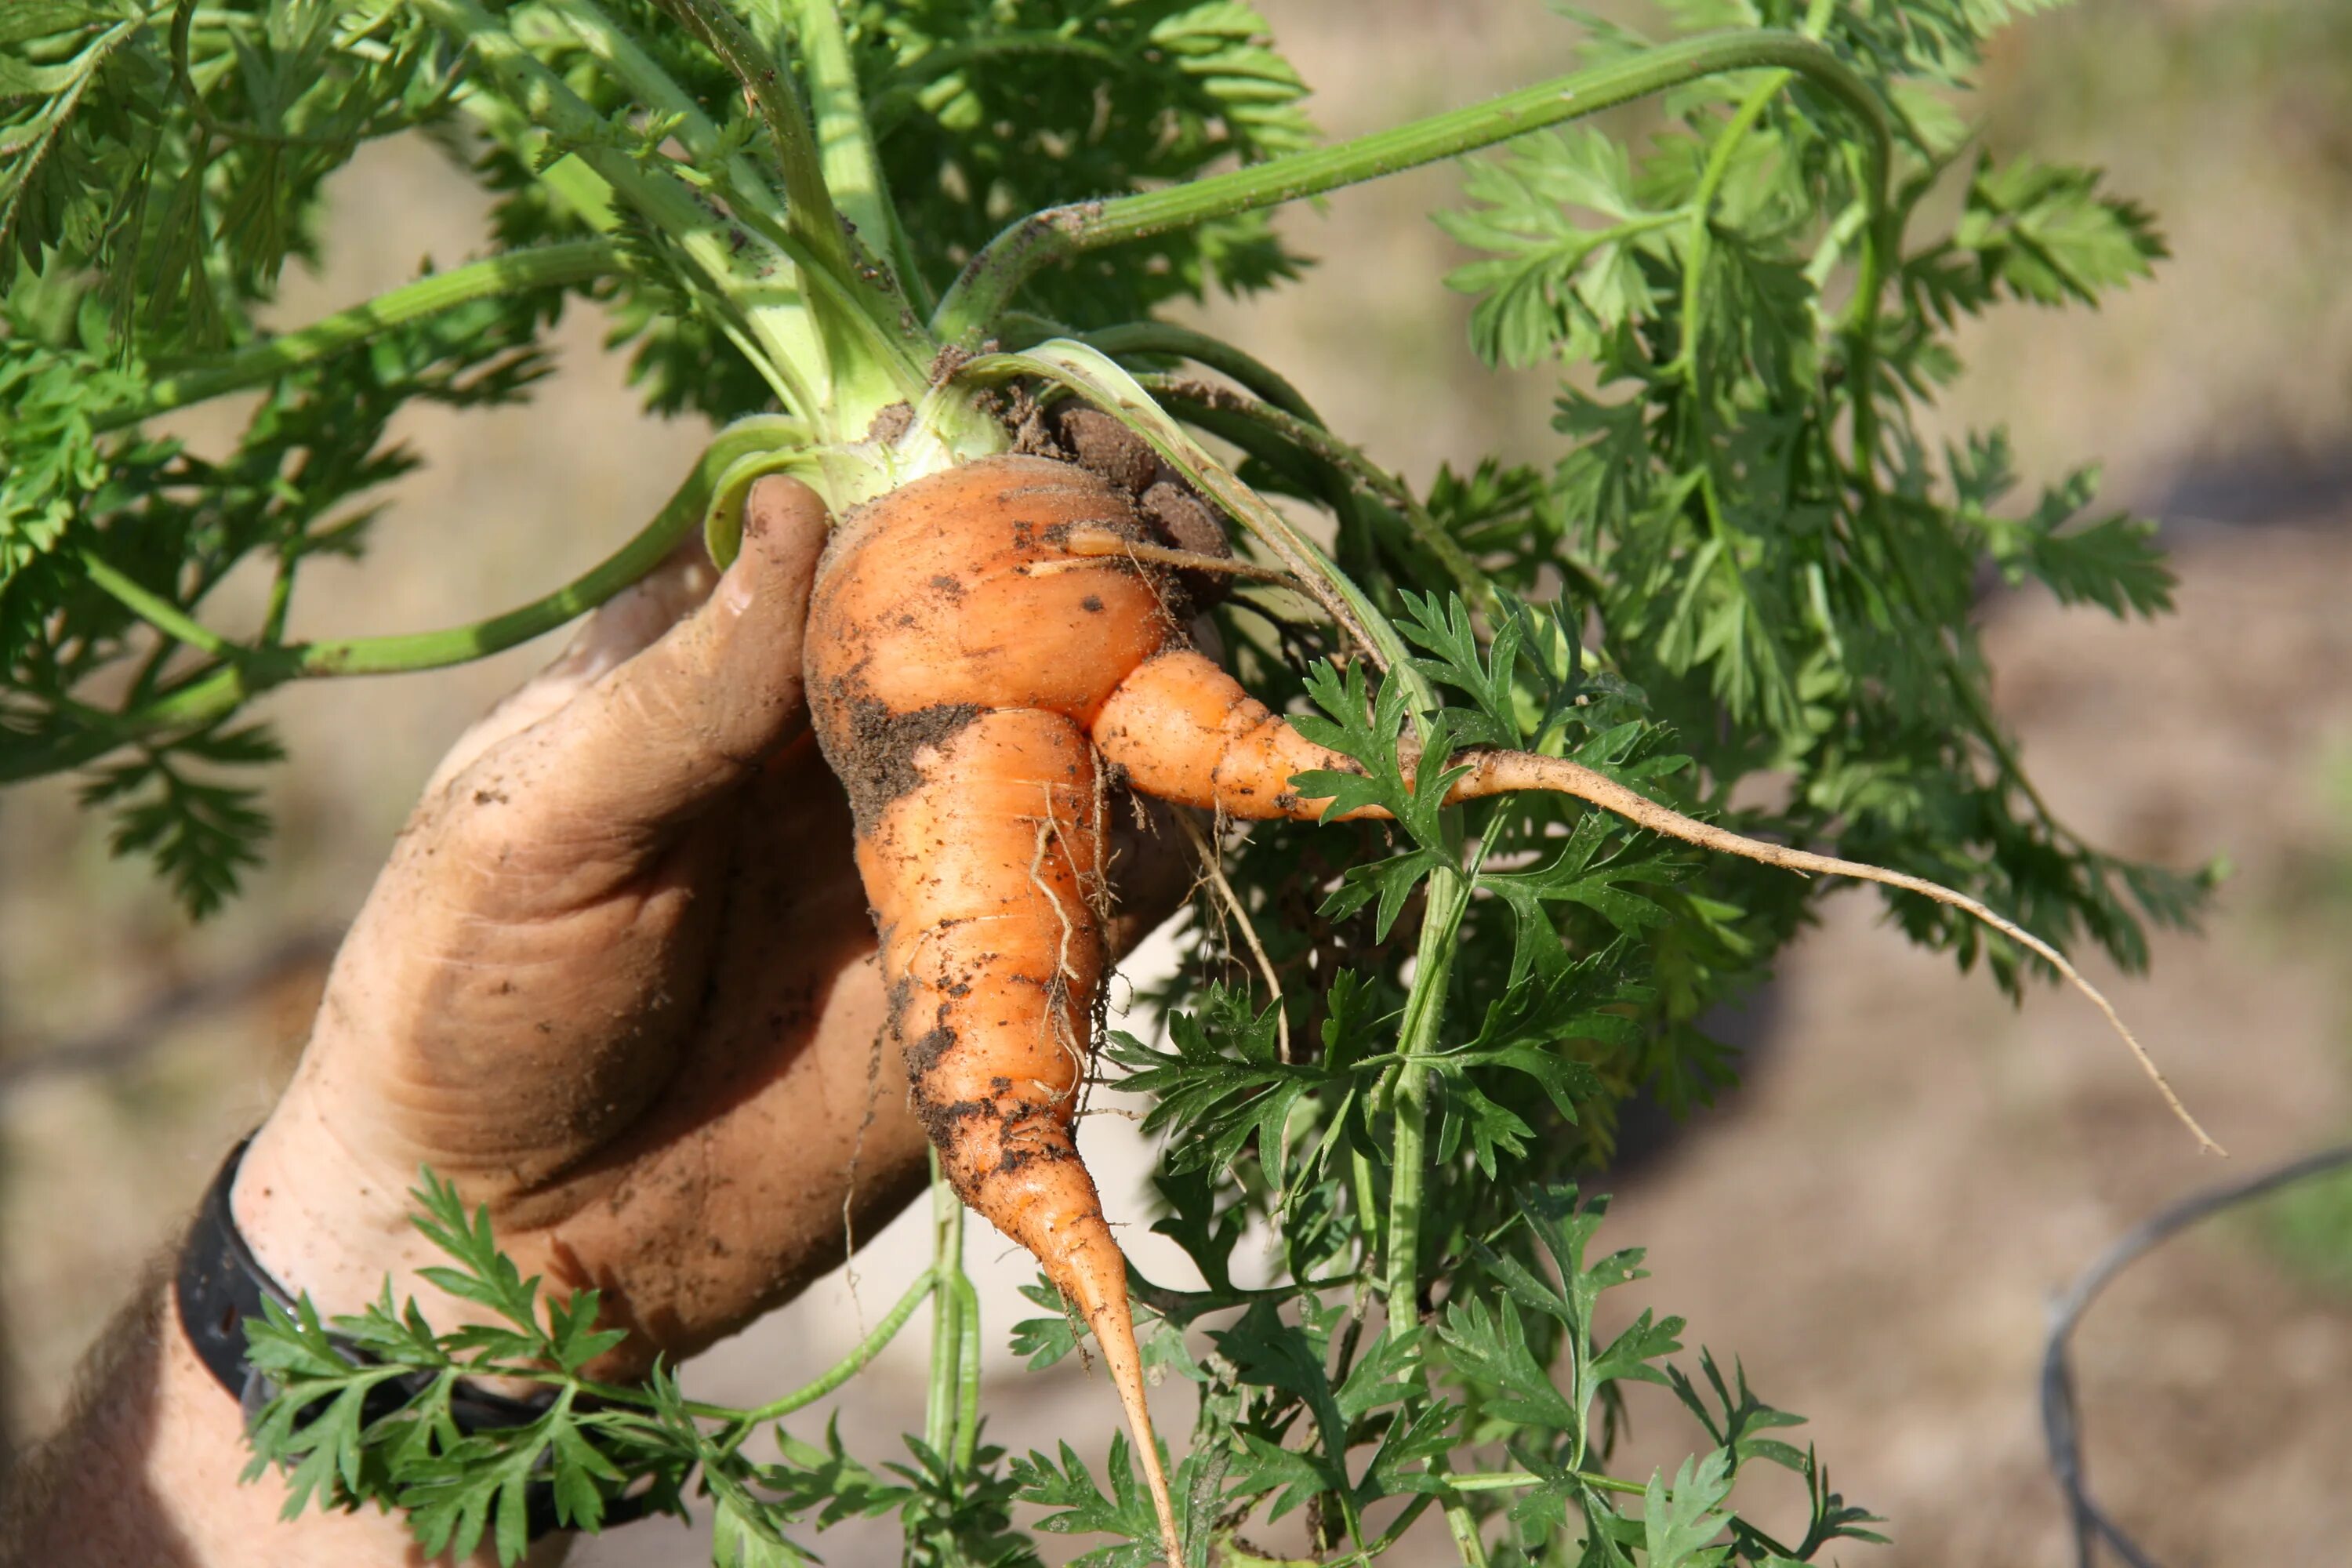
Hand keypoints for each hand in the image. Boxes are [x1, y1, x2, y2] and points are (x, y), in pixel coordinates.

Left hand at [230, 476, 1185, 1374]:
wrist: (503, 1248)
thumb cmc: (465, 1006)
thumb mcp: (532, 829)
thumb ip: (679, 689)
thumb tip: (799, 508)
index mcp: (721, 665)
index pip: (866, 526)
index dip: (962, 468)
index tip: (1045, 430)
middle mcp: (841, 741)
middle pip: (1000, 615)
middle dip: (1094, 550)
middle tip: (1161, 500)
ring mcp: (925, 853)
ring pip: (1080, 737)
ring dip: (1164, 668)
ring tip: (1220, 610)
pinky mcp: (988, 974)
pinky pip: (1107, 893)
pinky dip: (1173, 833)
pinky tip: (1222, 774)